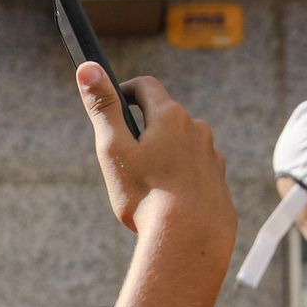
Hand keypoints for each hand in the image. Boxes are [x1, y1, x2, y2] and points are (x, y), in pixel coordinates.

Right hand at [75, 63, 232, 237]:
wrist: (190, 239)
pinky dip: (182, 177)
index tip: (112, 103)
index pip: (145, 86)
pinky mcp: (219, 181)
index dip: (124, 90)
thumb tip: (87, 67)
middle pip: (165, 117)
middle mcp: (196, 129)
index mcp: (169, 116)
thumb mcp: (114, 149)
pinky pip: (197, 170)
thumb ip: (103, 108)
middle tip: (125, 156)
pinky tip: (170, 201)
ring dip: (166, 154)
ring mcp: (211, 155)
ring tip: (148, 185)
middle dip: (145, 129)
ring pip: (183, 145)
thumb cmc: (147, 195)